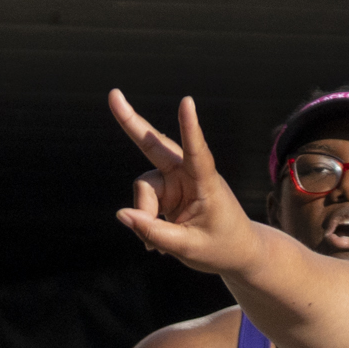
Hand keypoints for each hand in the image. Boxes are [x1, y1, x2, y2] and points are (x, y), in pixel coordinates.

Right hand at [109, 92, 265, 276]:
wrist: (235, 253)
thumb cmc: (221, 247)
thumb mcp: (188, 248)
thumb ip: (154, 232)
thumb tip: (121, 214)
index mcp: (207, 183)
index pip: (199, 153)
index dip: (190, 128)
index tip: (187, 101)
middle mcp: (189, 175)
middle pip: (155, 146)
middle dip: (132, 123)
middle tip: (113, 95)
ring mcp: (175, 181)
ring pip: (144, 188)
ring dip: (145, 215)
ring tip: (155, 244)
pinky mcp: (166, 191)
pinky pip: (143, 203)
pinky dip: (145, 221)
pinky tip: (156, 242)